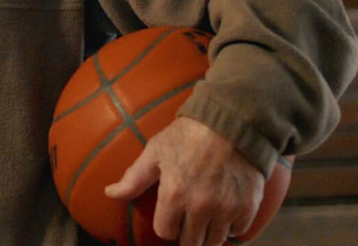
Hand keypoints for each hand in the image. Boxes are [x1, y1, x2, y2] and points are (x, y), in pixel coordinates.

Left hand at [104, 116, 265, 245]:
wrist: (232, 123)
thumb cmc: (188, 135)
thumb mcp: (155, 151)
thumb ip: (133, 178)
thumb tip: (109, 193)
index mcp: (174, 195)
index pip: (165, 232)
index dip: (166, 225)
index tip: (170, 217)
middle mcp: (200, 207)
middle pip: (191, 243)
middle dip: (186, 234)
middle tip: (188, 222)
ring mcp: (226, 209)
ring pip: (215, 241)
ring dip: (209, 233)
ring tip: (205, 219)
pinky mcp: (248, 207)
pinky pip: (238, 232)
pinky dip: (232, 226)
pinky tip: (225, 211)